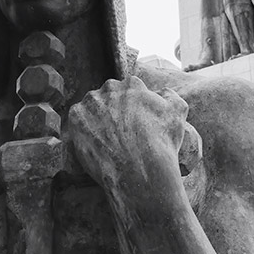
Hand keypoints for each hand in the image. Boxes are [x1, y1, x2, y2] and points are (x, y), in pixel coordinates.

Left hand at [68, 76, 188, 190]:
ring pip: (91, 106)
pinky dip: (82, 128)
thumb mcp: (177, 114)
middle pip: (107, 95)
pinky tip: (92, 142)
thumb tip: (163, 92)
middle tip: (117, 131)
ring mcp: (91, 102)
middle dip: (111, 109)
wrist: (140, 169)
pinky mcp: (76, 118)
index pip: (128, 89)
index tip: (131, 121)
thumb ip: (171, 96)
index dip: (130, 106)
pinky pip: (76, 119)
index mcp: (132, 84)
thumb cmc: (161, 144)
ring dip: (95, 117)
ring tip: (103, 138)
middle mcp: (109, 88)